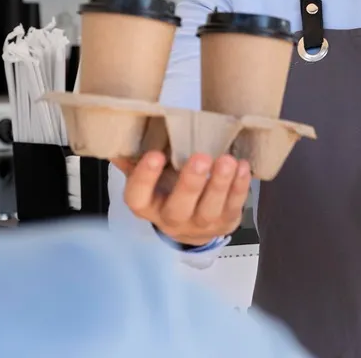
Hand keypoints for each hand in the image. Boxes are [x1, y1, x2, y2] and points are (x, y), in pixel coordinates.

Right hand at [112, 151, 250, 246]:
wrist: (190, 226)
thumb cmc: (165, 191)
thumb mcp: (148, 178)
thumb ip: (134, 159)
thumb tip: (118, 135)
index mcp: (147, 206)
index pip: (138, 197)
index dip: (145, 178)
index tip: (155, 155)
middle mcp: (171, 219)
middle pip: (178, 207)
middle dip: (190, 183)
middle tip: (201, 158)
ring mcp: (200, 225)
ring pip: (209, 209)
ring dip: (220, 184)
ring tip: (227, 161)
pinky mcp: (225, 223)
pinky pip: (233, 207)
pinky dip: (239, 187)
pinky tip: (242, 167)